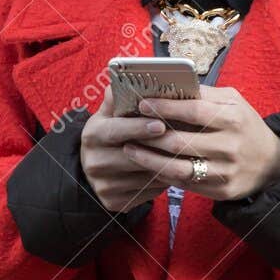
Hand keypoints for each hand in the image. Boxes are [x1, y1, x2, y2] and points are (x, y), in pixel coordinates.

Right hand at [78, 85, 177, 212]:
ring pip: (145, 176)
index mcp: (92, 135)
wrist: (96, 168)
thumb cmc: (111, 134)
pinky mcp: (114, 203)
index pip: (116, 131)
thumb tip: (127, 77)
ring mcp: (104, 185)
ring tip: (186, 154)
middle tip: (187, 140)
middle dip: (161, 148)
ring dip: (168, 165)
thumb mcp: (109, 113)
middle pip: (134, 156)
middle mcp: (94, 162)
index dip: (139, 127)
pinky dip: (164, 182)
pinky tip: (176, 171)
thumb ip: (119, 97)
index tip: (161, 124)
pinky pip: (148, 193)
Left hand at [121, 85, 279, 201]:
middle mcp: (231, 145)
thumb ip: (204, 94)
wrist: (272, 163)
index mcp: (234, 118)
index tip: (142, 104)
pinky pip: (186, 184)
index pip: (194, 111)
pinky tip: (148, 166)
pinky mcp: (222, 190)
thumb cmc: (245, 125)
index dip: (165, 108)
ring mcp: (227, 171)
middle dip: (149, 136)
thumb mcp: (233, 102)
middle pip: (181, 142)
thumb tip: (170, 86)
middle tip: (127, 130)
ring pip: (179, 168)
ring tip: (130, 150)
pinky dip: (163, 175)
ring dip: (149, 160)